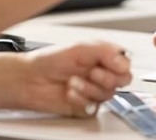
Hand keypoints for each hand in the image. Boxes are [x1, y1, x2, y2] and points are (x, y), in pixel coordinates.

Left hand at [17, 42, 131, 116]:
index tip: (107, 64)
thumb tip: (124, 61)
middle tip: (92, 72)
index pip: (125, 64)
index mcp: (102, 58)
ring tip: (73, 81)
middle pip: (122, 82)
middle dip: (106, 78)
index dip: (120, 66)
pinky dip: (81, 100)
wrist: (30, 79)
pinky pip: (94, 107)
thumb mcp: (80, 48)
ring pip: (107, 95)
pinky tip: (69, 93)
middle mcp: (100, 74)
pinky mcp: (85, 106)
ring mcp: (93, 91)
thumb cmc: (50, 60)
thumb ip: (105, 52)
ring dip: (89, 88)